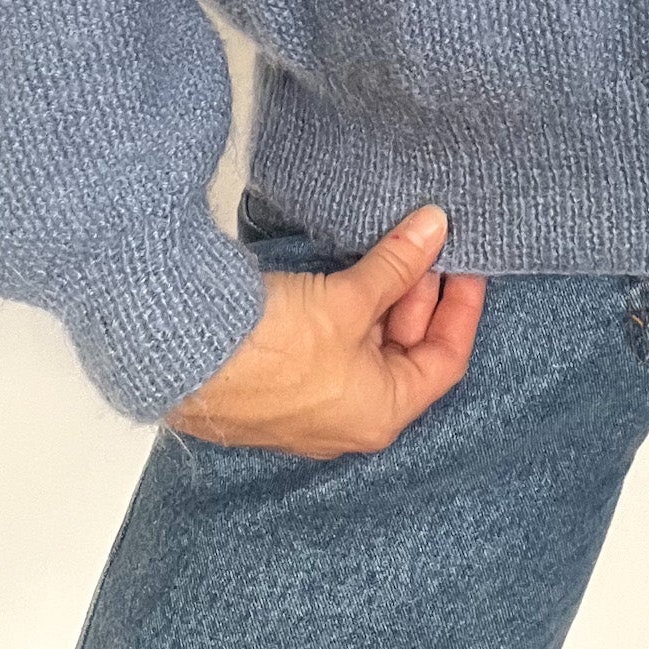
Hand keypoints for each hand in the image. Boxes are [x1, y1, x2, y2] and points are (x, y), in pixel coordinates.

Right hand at [165, 205, 486, 458]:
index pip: (446, 360)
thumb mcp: (349, 299)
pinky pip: (332, 349)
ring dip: (381, 300)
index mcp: (381, 413)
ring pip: (367, 349)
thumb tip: (435, 228)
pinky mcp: (280, 387)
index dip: (460, 307)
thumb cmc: (271, 347)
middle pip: (406, 353)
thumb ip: (398, 264)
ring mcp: (313, 407)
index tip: (464, 265)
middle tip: (423, 245)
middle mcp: (351, 420)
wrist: (184, 355)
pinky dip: (347, 312)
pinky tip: (344, 274)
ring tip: (386, 250)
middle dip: (417, 297)